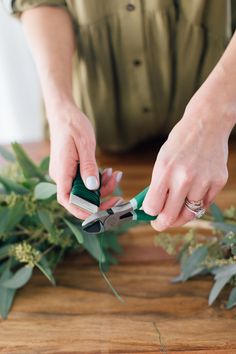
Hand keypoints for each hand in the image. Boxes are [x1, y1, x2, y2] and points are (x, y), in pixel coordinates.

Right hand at [48, 102, 122, 218]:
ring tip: (116, 176)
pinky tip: (110, 172)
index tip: (100, 213)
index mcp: (62, 171)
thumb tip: (93, 187)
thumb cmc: (72, 125)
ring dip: (102, 188)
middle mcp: (62, 176)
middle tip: (118, 195)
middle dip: (100, 198)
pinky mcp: (72, 170)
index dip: (81, 210)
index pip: (66, 199)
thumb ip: (89, 167)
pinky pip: (85, 182)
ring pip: (85, 191)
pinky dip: (98, 180)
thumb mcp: (85, 144)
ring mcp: (66, 174)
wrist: (64, 113)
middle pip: (79, 198)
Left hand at [143, 90, 232, 230]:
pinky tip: (193, 194)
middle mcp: (184, 178)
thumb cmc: (180, 142)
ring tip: (177, 209)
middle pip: (170, 217)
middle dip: (162, 223)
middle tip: (160, 223)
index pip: (153, 207)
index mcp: (164, 171)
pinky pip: (204, 204)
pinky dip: (197, 203)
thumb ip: (158, 185)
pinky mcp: (218, 181)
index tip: (150, 214)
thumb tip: (152, 209)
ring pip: (189, 214)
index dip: (150, 213)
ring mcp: (203, 181)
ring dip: (180, 214)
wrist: (207, 124)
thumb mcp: (162, 160)